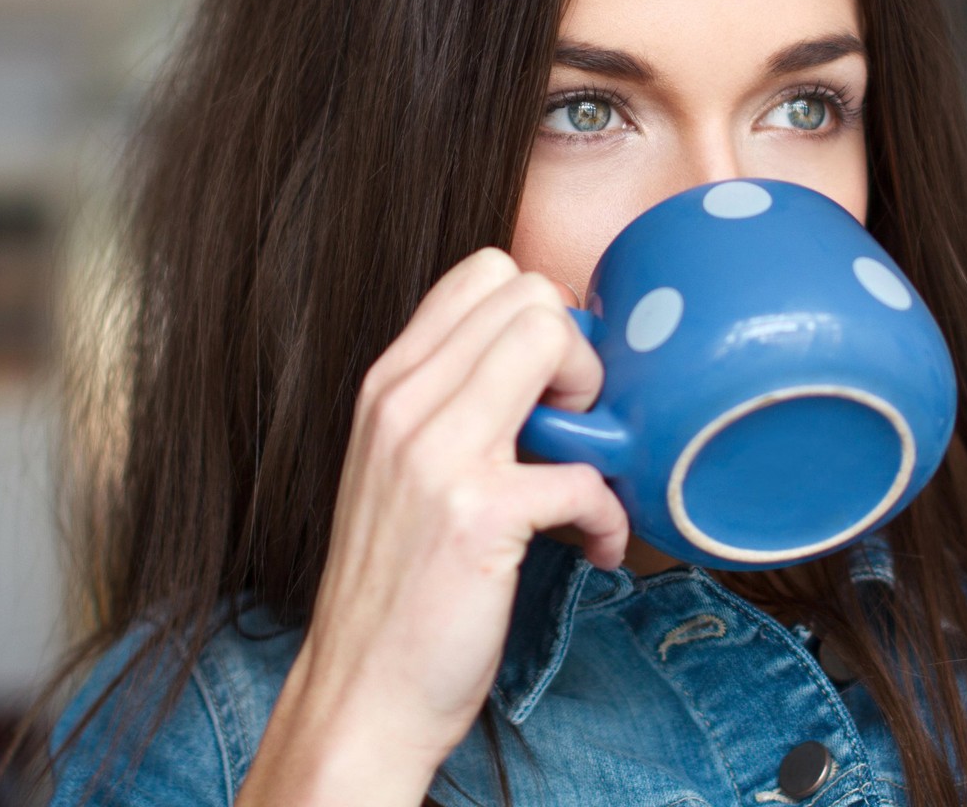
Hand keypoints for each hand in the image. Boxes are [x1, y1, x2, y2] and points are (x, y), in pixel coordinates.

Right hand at [240, 246, 627, 804]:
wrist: (360, 694)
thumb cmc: (396, 586)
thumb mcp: (402, 469)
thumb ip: (454, 404)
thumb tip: (545, 364)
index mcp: (389, 384)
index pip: (484, 272)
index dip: (541, 318)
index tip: (549, 389)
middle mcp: (404, 403)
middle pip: (529, 292)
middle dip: (578, 353)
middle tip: (574, 429)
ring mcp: (436, 454)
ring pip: (551, 339)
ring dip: (597, 410)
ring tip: (586, 473)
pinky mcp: (476, 515)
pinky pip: (582, 469)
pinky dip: (607, 514)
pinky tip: (591, 548)